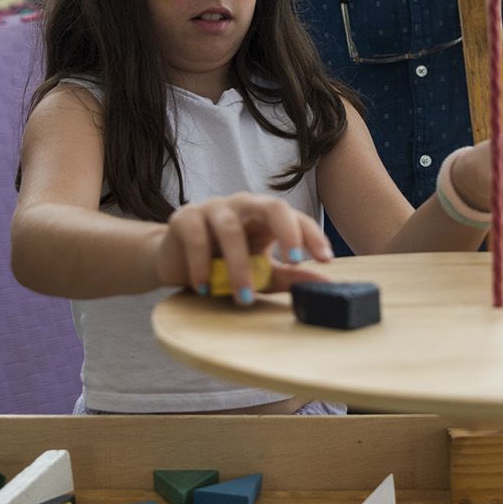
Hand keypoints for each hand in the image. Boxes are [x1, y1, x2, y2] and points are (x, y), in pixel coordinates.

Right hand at [155, 193, 332, 306]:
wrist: (175, 263)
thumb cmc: (224, 265)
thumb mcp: (262, 274)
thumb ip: (291, 276)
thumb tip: (327, 286)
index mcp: (266, 216)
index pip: (296, 218)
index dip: (312, 236)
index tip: (325, 260)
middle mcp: (243, 205)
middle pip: (272, 206)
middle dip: (288, 232)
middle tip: (295, 264)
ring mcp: (213, 207)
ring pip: (231, 230)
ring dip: (239, 267)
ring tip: (243, 298)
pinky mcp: (184, 217)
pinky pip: (197, 238)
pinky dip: (202, 265)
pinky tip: (204, 288)